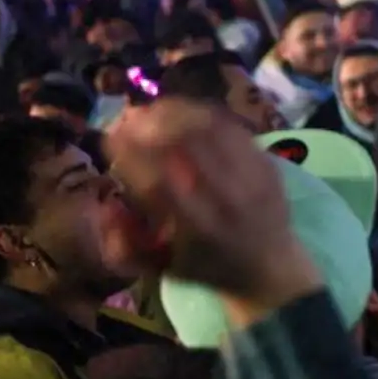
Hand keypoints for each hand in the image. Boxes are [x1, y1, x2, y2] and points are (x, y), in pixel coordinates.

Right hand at [99, 98, 320, 328]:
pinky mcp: (269, 163)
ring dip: (178, 114)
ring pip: (214, 130)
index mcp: (200, 229)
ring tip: (151, 110)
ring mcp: (255, 178)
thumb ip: (126, 246)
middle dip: (153, 125)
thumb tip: (106, 208)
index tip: (110, 138)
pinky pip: (235, 128)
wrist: (271, 266)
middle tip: (128, 117)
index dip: (131, 155)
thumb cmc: (206, 267)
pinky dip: (204, 115)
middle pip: (190, 147)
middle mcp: (230, 200)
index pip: (159, 183)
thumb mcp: (162, 268)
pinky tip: (183, 111)